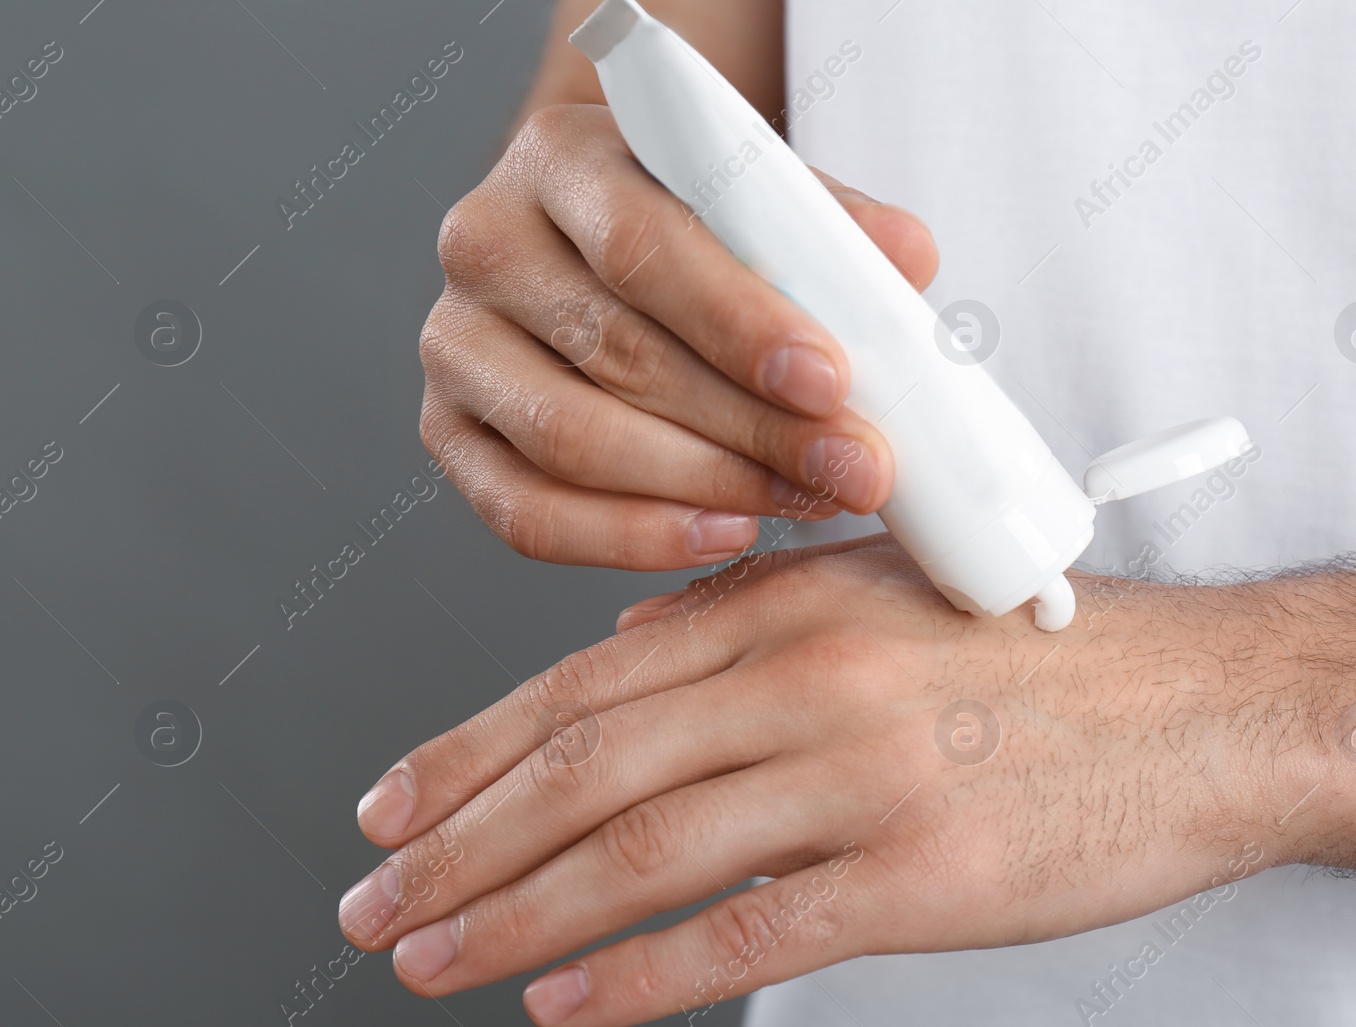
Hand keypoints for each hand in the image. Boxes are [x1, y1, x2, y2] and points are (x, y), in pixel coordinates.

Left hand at [339, 535, 1311, 1026]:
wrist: (1218, 707)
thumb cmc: (1053, 654)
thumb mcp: (890, 594)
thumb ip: (750, 622)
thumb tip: (628, 656)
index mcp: (790, 607)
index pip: (583, 686)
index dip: (467, 752)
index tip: (390, 808)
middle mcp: (807, 680)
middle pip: (584, 768)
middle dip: (455, 841)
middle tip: (371, 900)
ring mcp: (861, 777)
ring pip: (640, 850)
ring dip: (514, 913)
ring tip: (431, 957)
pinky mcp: (922, 876)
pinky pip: (747, 929)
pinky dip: (640, 972)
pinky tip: (564, 1000)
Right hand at [416, 105, 939, 569]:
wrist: (592, 247)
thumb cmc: (689, 228)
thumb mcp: (756, 197)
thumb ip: (826, 225)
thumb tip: (907, 259)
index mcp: (561, 158)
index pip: (643, 246)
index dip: (740, 324)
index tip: (831, 383)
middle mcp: (484, 243)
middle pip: (616, 354)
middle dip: (752, 426)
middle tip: (854, 469)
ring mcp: (454, 343)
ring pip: (570, 441)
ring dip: (704, 486)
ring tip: (805, 502)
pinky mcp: (448, 432)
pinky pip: (526, 515)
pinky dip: (628, 540)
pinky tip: (722, 535)